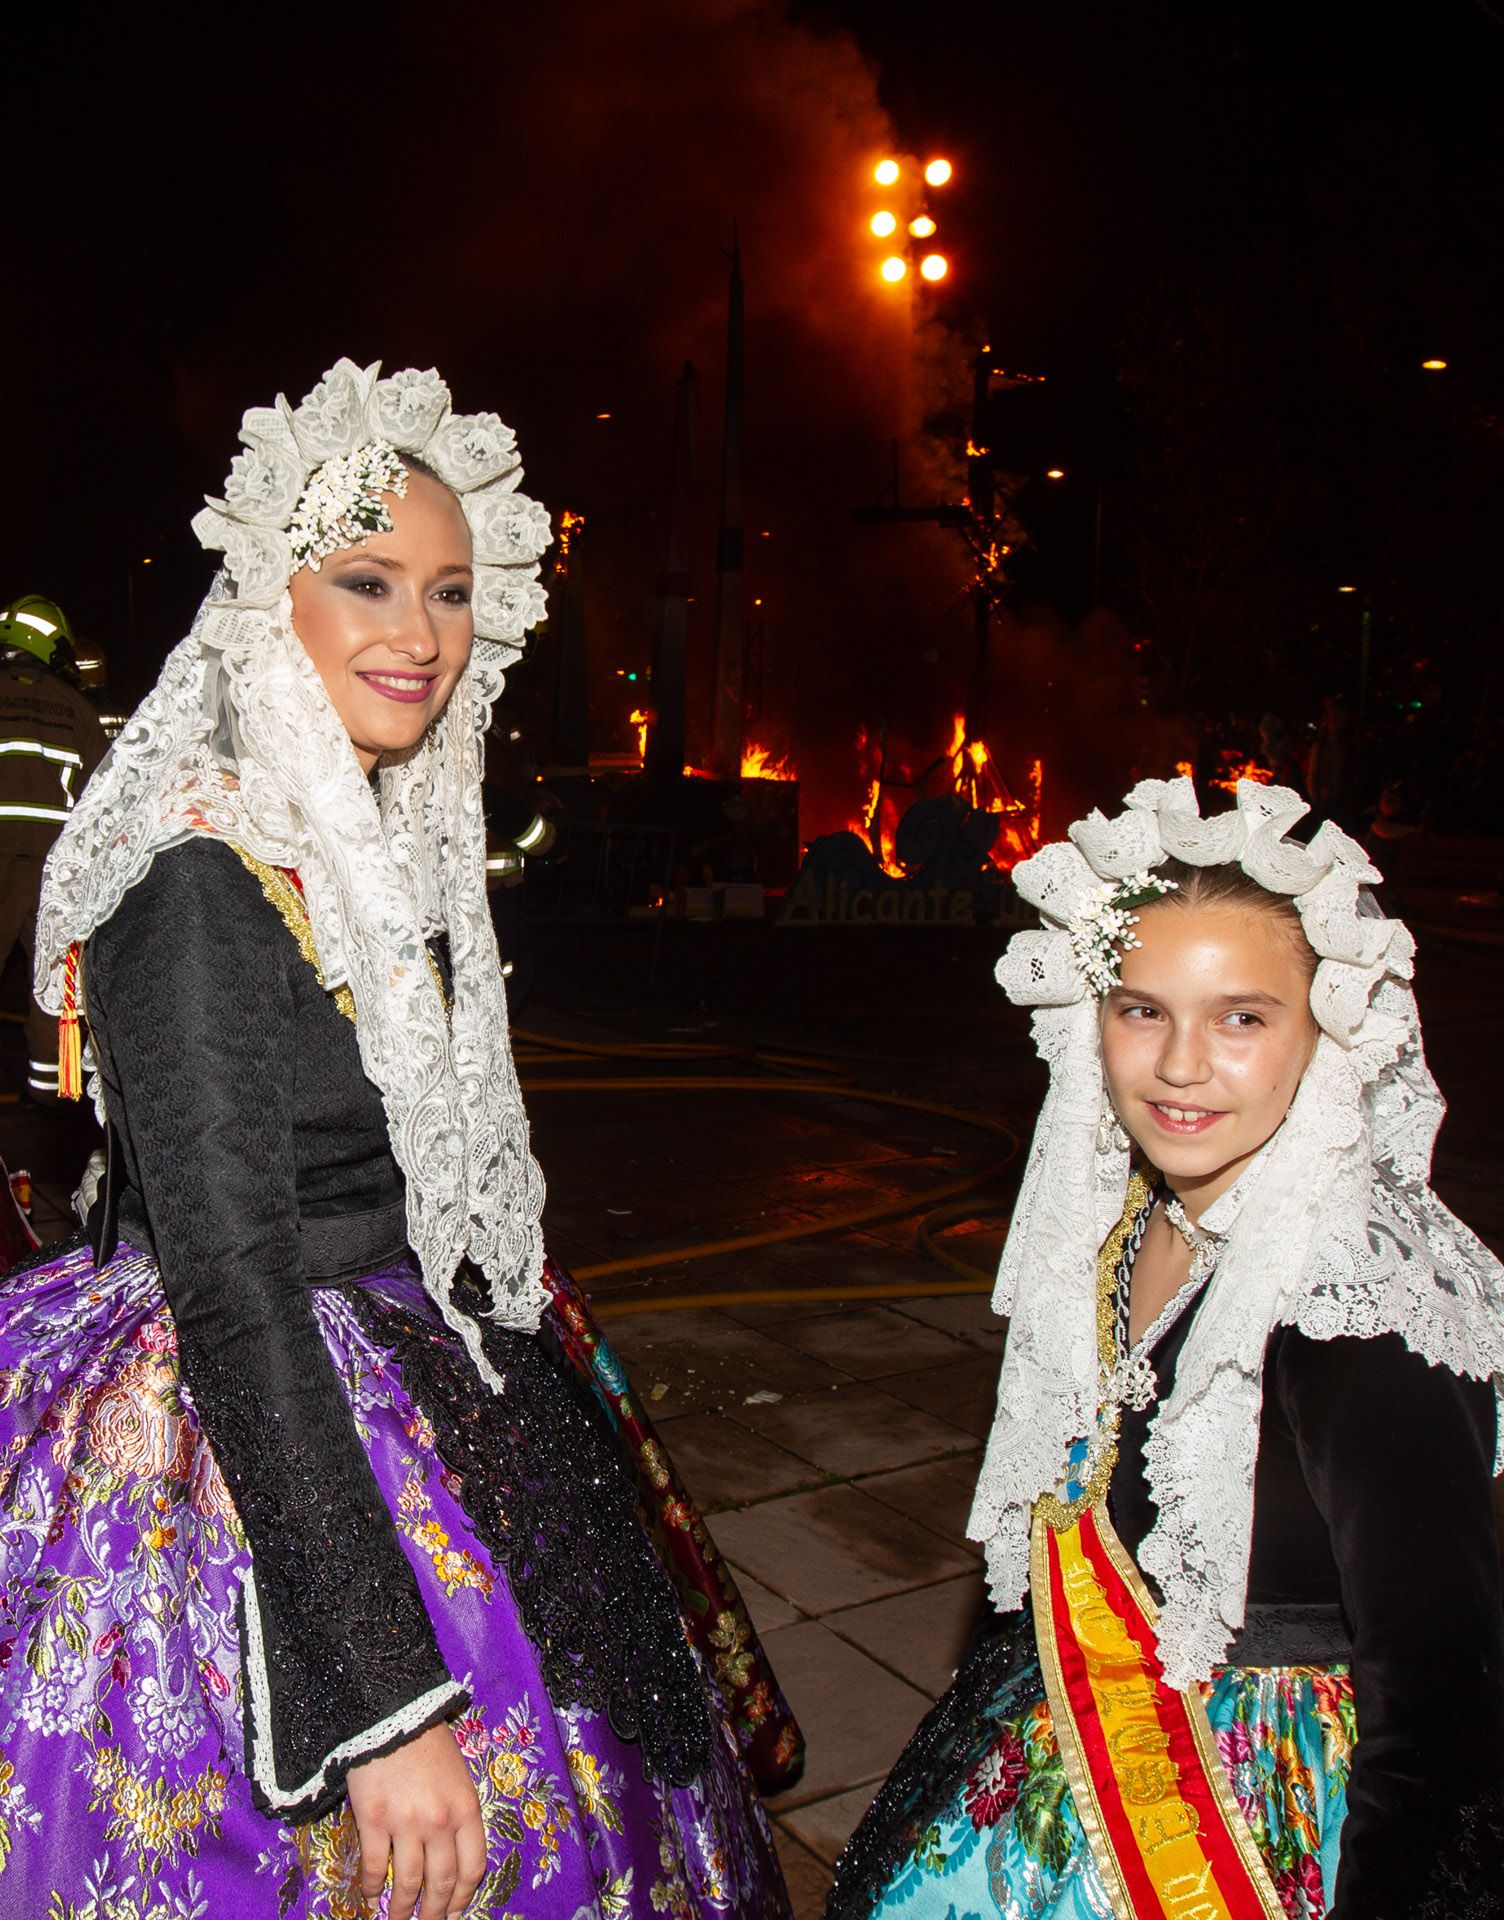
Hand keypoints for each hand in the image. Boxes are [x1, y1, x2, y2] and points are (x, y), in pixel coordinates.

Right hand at [346, 1723, 485, 1918]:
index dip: (462, 1897)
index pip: (472, 1867)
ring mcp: (407, 1823)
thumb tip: (451, 1855)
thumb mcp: (459, 1776)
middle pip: (441, 1882)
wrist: (392, 1714)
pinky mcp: (374, 1821)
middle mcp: (441, 1822)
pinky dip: (373, 1888)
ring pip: (408, 1882)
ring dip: (402, 1909)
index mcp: (467, 1809)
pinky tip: (371, 1898)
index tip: (453, 1913)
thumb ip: (458, 1814)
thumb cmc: (428, 1743)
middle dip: (433, 1913)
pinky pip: (376, 1866)